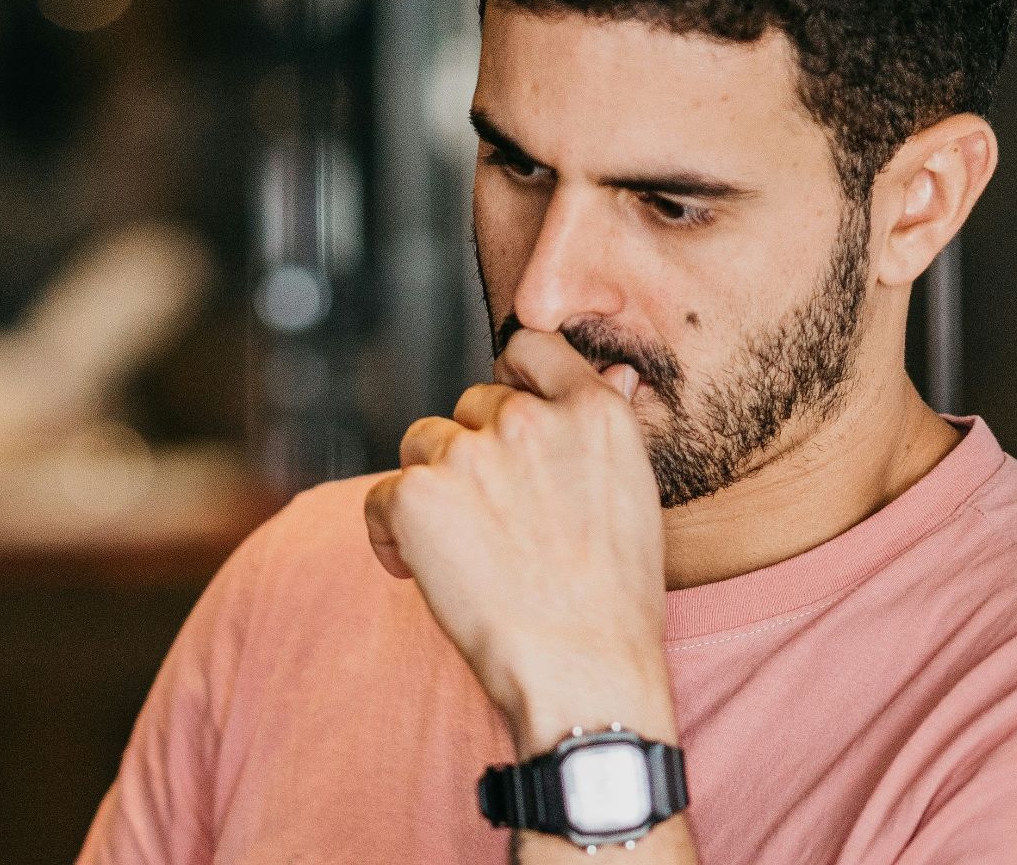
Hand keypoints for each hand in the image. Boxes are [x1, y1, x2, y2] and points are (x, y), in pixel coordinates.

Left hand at [363, 328, 677, 756]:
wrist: (583, 670)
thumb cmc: (614, 598)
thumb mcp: (633, 492)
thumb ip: (604, 425)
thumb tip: (611, 370)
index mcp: (593, 411)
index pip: (530, 347)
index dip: (513, 381)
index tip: (509, 425)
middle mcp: (529, 419)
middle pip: (470, 404)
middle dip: (474, 452)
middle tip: (495, 523)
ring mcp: (471, 454)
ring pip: (423, 445)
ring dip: (432, 489)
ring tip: (462, 552)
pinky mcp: (418, 495)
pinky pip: (382, 496)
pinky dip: (392, 533)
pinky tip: (421, 572)